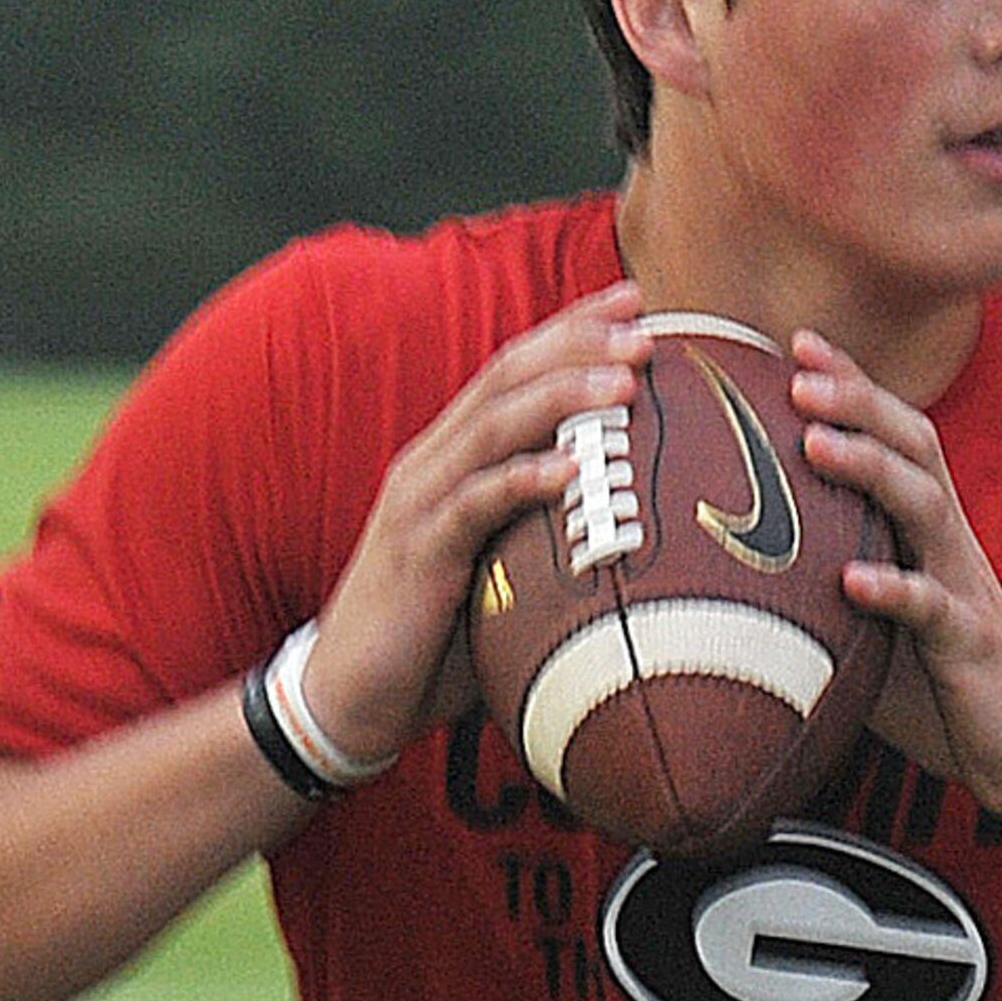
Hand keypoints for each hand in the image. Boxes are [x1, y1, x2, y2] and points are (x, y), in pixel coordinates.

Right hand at [293, 281, 652, 770]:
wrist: (350, 697)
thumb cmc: (437, 636)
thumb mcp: (504, 571)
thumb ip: (555, 538)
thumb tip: (651, 542)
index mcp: (455, 455)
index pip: (517, 370)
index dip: (572, 330)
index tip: (635, 302)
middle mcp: (434, 462)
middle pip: (508, 377)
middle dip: (577, 343)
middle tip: (644, 325)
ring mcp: (421, 502)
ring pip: (494, 426)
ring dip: (561, 397)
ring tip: (624, 379)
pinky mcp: (416, 551)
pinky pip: (473, 505)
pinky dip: (522, 480)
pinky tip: (568, 469)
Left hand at [783, 329, 1001, 822]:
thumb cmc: (936, 680)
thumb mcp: (867, 623)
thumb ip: (816, 589)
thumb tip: (717, 577)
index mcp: (922, 529)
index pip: (891, 437)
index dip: (851, 386)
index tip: (796, 341)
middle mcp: (946, 542)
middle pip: (911, 447)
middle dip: (857, 402)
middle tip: (796, 373)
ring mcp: (962, 588)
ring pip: (924, 507)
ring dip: (870, 469)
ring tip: (815, 444)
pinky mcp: (970, 644)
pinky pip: (935, 609)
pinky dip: (896, 589)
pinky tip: (852, 581)